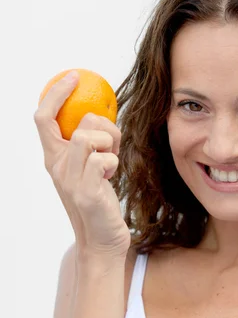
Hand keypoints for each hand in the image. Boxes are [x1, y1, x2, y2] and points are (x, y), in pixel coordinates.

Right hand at [34, 71, 130, 260]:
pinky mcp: (86, 192)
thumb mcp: (91, 169)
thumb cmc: (100, 202)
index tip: (73, 77)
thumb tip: (101, 116)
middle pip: (79, 123)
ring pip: (90, 137)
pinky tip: (113, 177)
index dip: (56, 93)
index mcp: (55, 158)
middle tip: (113, 145)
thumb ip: (89, 146)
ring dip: (111, 145)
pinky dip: (114, 163)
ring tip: (113, 162)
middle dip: (105, 126)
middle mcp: (57, 167)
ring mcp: (70, 180)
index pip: (43, 118)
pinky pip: (103, 159)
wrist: (102, 240)